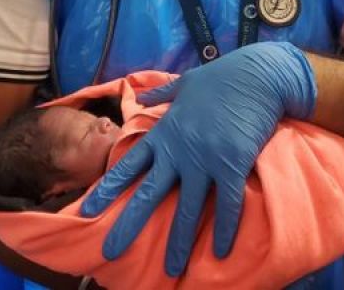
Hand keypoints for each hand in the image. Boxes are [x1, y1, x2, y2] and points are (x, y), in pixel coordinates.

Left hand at [81, 42, 316, 275]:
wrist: (255, 76)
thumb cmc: (220, 78)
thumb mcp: (184, 82)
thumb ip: (161, 94)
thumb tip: (141, 96)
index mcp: (165, 132)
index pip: (129, 165)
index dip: (108, 188)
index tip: (87, 209)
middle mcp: (180, 150)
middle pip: (149, 194)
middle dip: (128, 225)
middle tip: (110, 252)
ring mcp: (206, 159)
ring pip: (188, 208)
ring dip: (178, 241)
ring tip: (170, 268)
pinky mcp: (233, 164)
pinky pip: (228, 204)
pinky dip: (225, 230)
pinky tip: (221, 252)